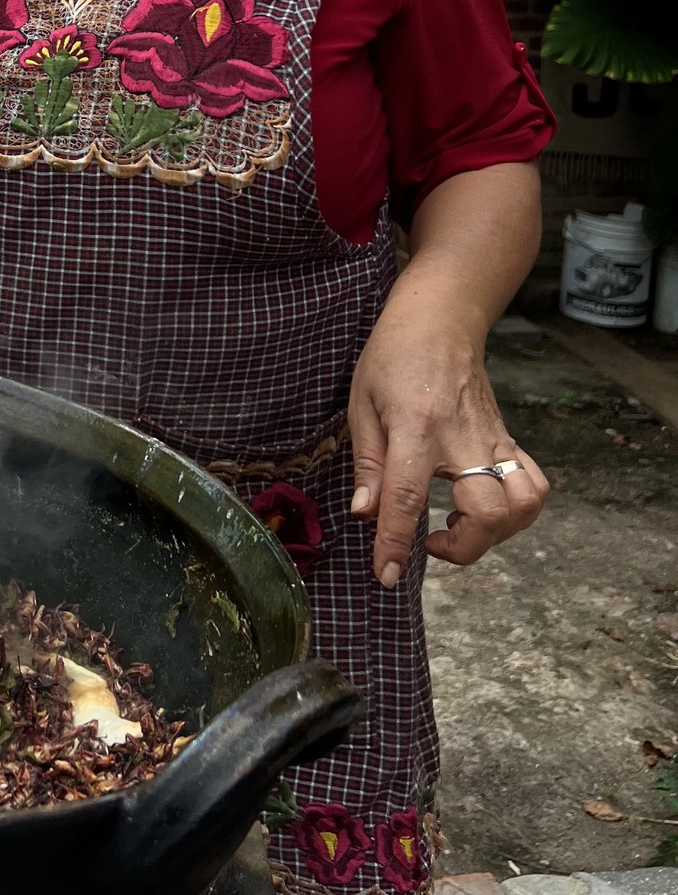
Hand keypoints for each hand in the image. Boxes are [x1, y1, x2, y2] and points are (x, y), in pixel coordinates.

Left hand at [347, 294, 547, 586]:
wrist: (441, 320)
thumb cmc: (393, 357)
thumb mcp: (362, 403)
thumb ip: (367, 462)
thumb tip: (366, 514)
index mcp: (416, 428)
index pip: (407, 499)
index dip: (395, 543)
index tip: (385, 574)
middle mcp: (462, 438)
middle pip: (486, 513)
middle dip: (461, 548)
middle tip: (428, 542)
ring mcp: (493, 439)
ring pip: (522, 505)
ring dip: (495, 534)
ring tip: (458, 524)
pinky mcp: (508, 439)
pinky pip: (533, 484)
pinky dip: (518, 510)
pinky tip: (484, 506)